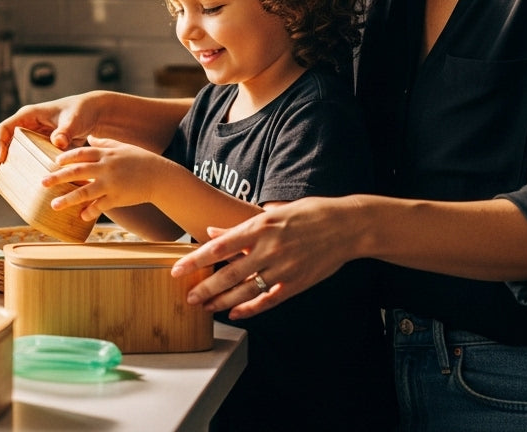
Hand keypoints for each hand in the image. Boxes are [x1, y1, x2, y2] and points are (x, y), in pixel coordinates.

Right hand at [0, 93, 103, 179]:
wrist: (92, 114)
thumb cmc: (82, 112)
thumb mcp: (74, 119)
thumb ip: (66, 130)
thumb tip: (58, 143)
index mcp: (28, 115)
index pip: (4, 128)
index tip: (1, 158)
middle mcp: (25, 126)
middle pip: (1, 142)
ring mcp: (31, 137)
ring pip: (8, 151)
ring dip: (0, 165)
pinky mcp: (38, 147)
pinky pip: (22, 158)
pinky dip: (15, 169)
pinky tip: (12, 183)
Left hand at [43, 135, 172, 219]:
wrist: (160, 176)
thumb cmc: (140, 160)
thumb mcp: (122, 147)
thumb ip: (105, 142)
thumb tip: (91, 136)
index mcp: (106, 154)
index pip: (81, 153)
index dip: (66, 157)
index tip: (54, 162)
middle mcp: (106, 167)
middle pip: (78, 172)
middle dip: (58, 177)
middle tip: (42, 182)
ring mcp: (112, 184)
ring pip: (86, 191)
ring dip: (68, 199)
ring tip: (54, 205)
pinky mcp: (118, 198)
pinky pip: (101, 206)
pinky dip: (90, 212)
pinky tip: (81, 216)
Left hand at [169, 196, 358, 319]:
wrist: (348, 226)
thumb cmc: (310, 213)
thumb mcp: (273, 213)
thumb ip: (241, 226)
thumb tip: (213, 232)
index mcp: (260, 227)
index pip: (219, 247)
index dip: (195, 261)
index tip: (178, 270)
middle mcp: (269, 249)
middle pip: (228, 274)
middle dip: (205, 288)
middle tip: (188, 298)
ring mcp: (283, 268)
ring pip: (245, 290)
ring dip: (222, 301)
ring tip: (205, 307)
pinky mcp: (296, 283)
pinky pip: (268, 300)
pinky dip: (250, 309)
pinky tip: (235, 314)